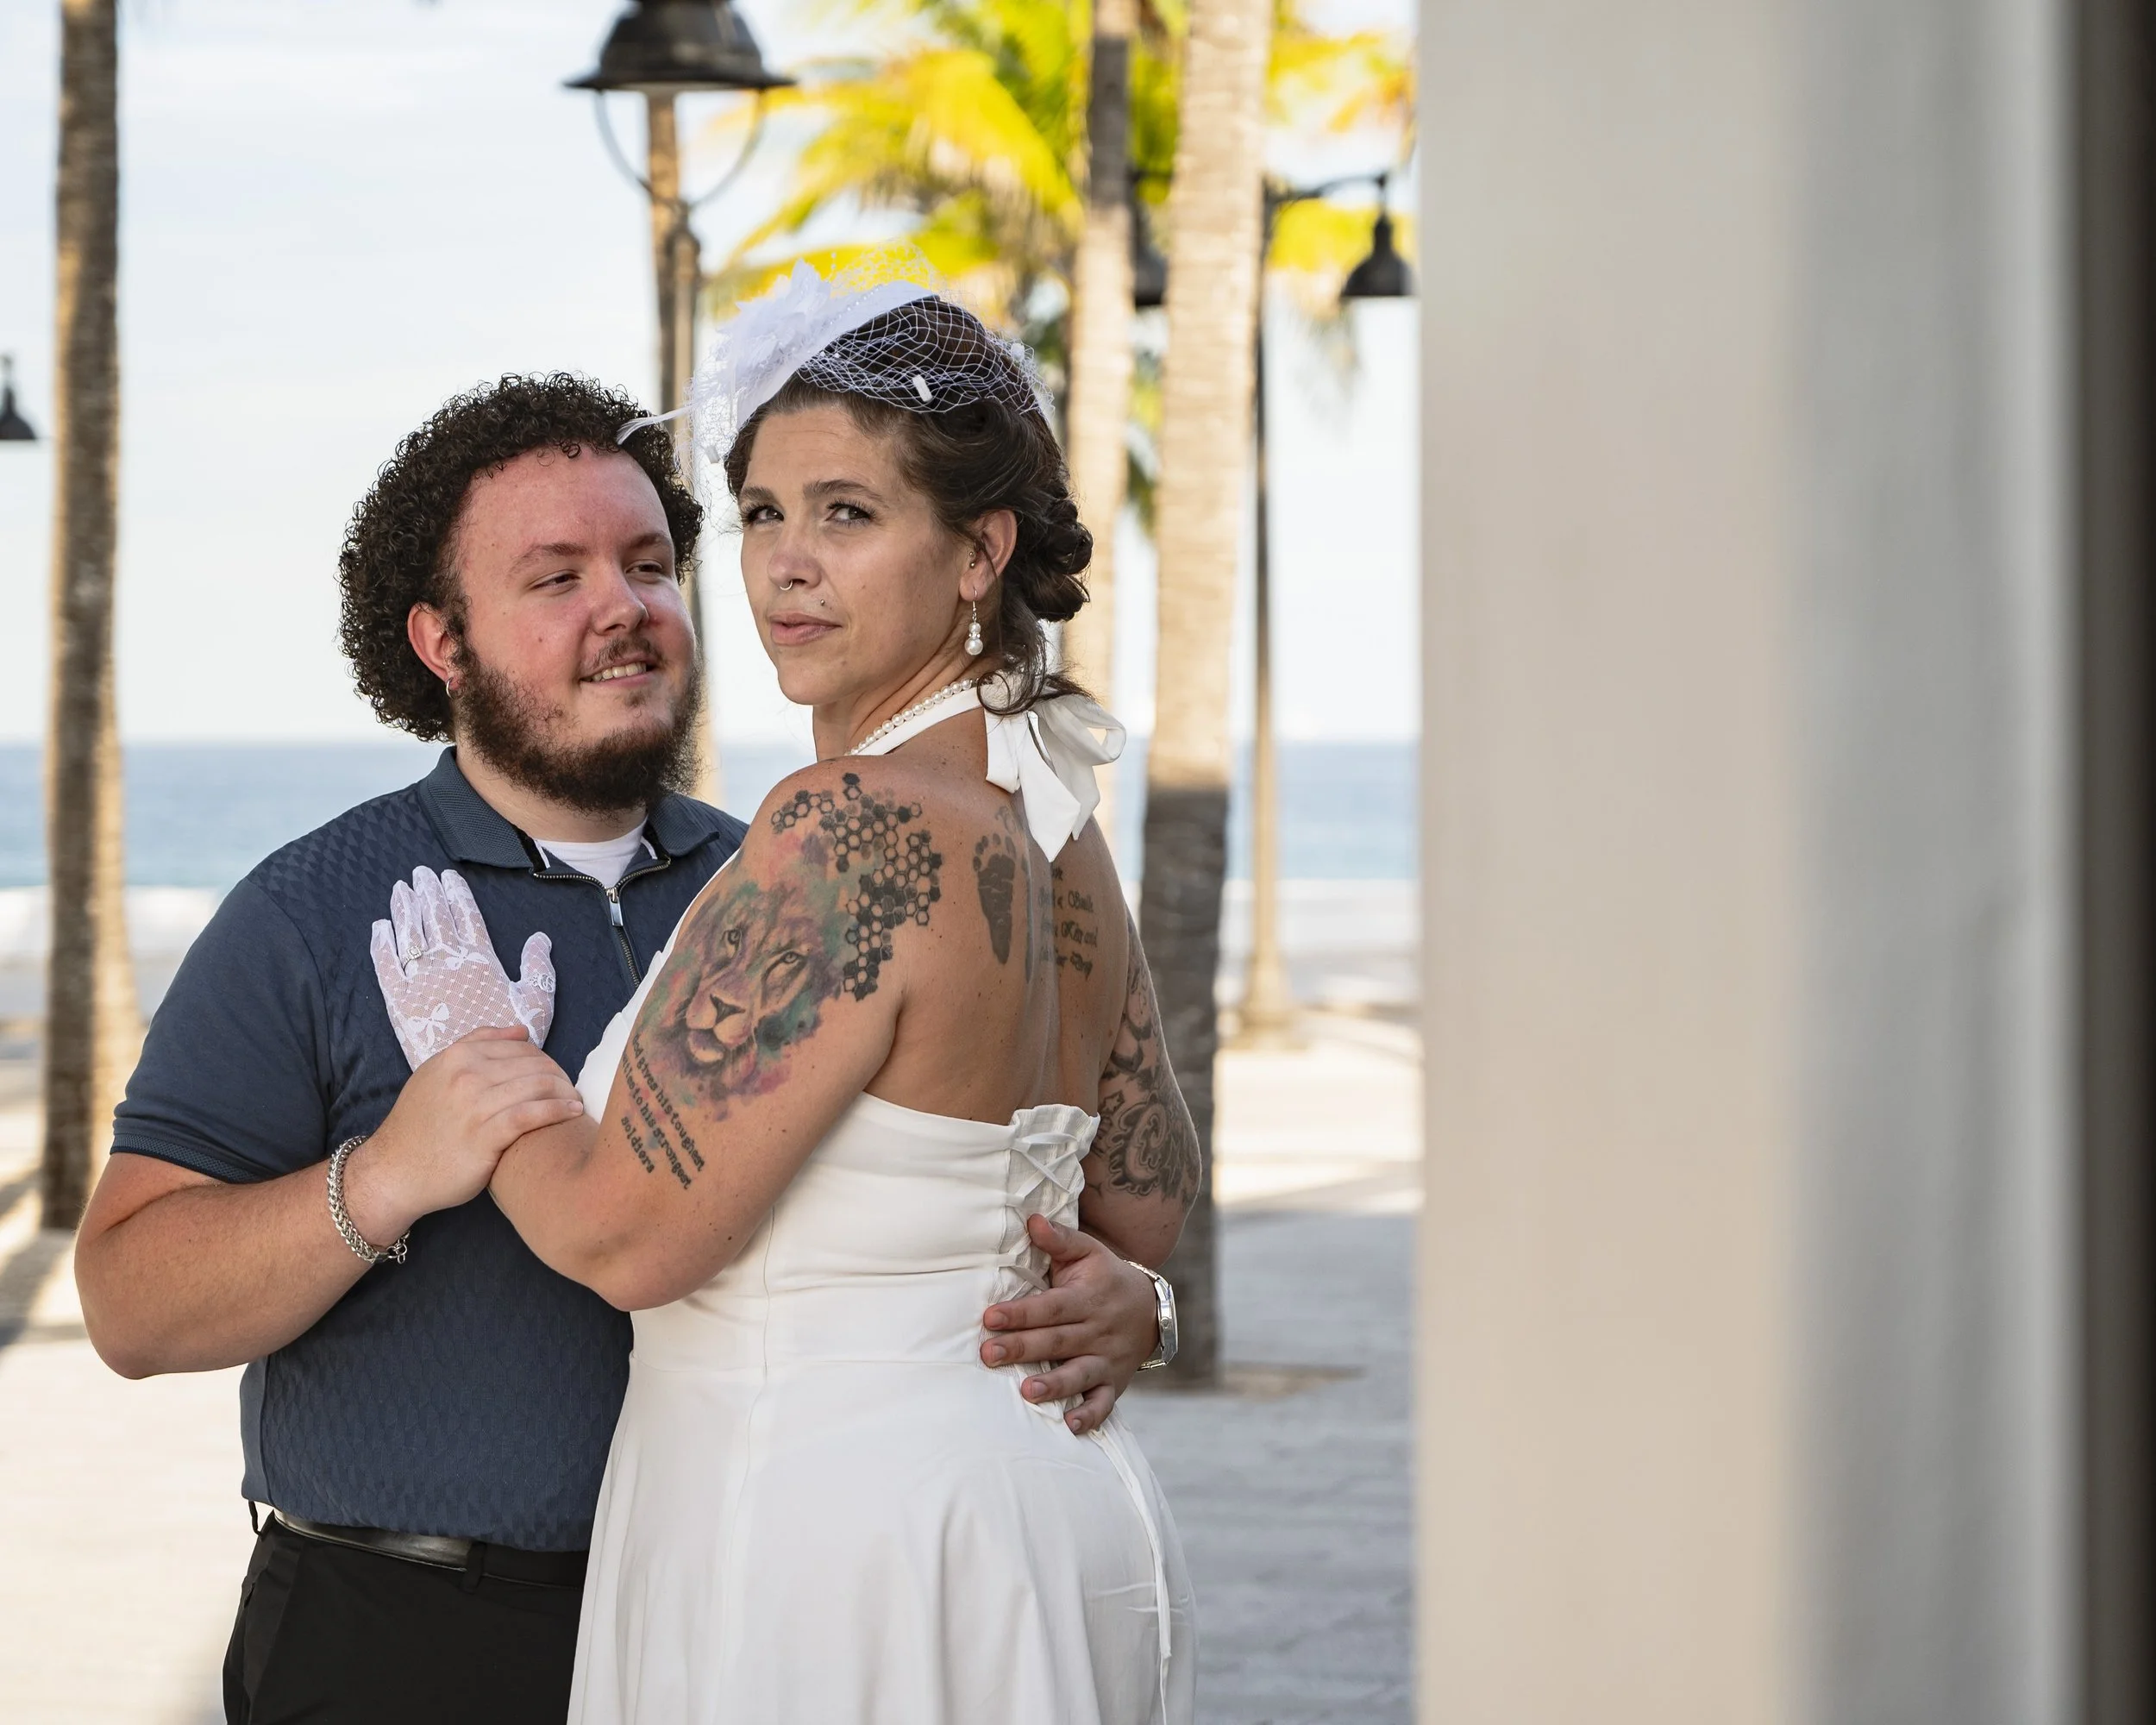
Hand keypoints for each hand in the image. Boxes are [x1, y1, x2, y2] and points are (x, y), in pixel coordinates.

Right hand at [343, 1028, 585, 1245]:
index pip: (520, 1047)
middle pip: (534, 1064)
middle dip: (559, 1075)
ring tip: (576, 1102)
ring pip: (538, 1085)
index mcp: (457, 1056)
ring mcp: (475, 1105)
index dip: (545, 1060)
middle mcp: (466, 1075)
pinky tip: (573, 1113)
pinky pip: (532, 1115)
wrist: (394, 1171)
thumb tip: (521, 1031)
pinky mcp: (484, 1135)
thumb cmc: (420, 1125)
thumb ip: (477, 1047)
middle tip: (571, 1090)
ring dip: (565, 1091)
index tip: (556, 1075)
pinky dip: (559, 1110)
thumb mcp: (437, 1075)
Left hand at [371, 867, 554, 1068]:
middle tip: (419, 874)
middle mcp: (449, 962)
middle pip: (435, 917)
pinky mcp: (400, 1001)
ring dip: (404, 908)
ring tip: (401, 889)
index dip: (456, 893)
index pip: (466, 915)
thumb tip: (540, 937)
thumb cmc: (511, 1040)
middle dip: (427, 891)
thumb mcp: (537, 1002)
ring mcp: (422, 980)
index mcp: (481, 959)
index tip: (447, 876)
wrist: (476, 1073)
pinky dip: (381, 944)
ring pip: (410, 933)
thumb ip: (538, 968)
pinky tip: (380, 927)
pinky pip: (385, 965)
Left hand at [980, 1215, 1159, 1435]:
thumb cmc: (1105, 1277)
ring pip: (1080, 1374)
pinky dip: (1089, 1415)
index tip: (990, 1316)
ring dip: (1055, 1384)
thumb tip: (1032, 1220)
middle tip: (989, 1355)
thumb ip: (1060, 1239)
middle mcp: (1097, 1331)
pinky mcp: (1114, 1383)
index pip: (1051, 1307)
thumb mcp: (1088, 1252)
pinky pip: (1103, 1402)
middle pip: (1057, 1342)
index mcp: (1087, 1298)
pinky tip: (1069, 1425)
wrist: (1152, 1308)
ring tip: (1027, 1392)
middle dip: (1022, 1348)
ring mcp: (1107, 1360)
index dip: (1021, 1312)